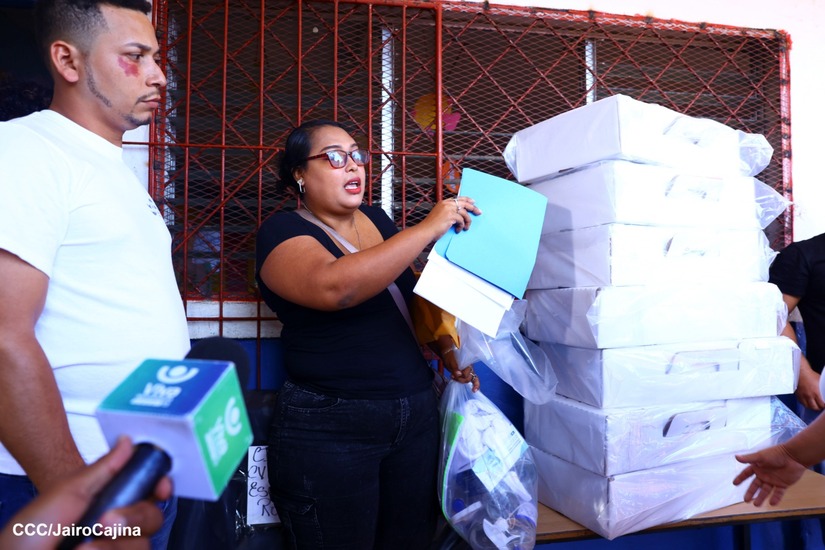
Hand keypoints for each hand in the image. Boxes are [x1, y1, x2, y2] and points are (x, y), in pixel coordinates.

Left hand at [0, 437, 171, 549]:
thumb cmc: (29, 532)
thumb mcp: (67, 492)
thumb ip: (103, 468)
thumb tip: (128, 441)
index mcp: (109, 499)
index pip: (149, 489)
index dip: (160, 486)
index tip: (160, 488)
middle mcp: (115, 525)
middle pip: (152, 517)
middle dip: (132, 518)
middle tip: (104, 522)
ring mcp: (113, 546)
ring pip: (142, 544)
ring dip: (113, 545)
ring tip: (84, 546)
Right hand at [421, 196, 481, 239]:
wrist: (426, 230)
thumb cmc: (431, 226)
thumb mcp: (439, 215)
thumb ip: (448, 212)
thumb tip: (458, 215)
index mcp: (443, 202)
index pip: (458, 198)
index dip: (467, 200)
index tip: (473, 202)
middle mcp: (446, 204)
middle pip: (464, 203)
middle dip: (473, 208)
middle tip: (479, 212)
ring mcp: (449, 209)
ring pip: (464, 213)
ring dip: (467, 221)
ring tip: (466, 227)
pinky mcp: (451, 216)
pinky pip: (462, 220)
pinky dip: (462, 226)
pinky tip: (458, 230)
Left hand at [440, 342, 479, 392]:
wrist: (447, 354)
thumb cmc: (449, 356)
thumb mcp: (450, 361)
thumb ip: (455, 368)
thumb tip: (459, 374)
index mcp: (468, 364)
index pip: (467, 373)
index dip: (461, 376)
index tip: (453, 376)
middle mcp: (470, 368)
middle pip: (469, 378)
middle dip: (460, 379)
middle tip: (452, 376)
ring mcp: (468, 371)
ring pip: (468, 380)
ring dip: (460, 381)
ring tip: (453, 377)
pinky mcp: (465, 374)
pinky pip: (471, 380)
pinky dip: (473, 385)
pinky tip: (473, 390)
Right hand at [733, 444, 806, 506]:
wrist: (793, 456)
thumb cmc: (776, 454)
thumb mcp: (761, 456)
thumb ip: (749, 458)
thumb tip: (736, 457)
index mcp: (757, 467)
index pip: (747, 474)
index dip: (741, 478)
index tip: (735, 483)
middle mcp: (764, 474)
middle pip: (755, 485)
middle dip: (750, 492)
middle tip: (746, 500)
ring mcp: (773, 480)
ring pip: (765, 491)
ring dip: (761, 497)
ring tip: (756, 505)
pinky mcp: (783, 484)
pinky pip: (778, 493)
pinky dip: (775, 498)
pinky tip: (772, 503)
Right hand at [795, 363, 823, 410]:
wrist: (800, 372)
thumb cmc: (811, 375)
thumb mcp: (821, 382)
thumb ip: (824, 388)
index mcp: (816, 393)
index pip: (822, 405)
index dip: (824, 406)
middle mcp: (809, 396)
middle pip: (815, 407)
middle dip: (819, 408)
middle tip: (821, 406)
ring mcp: (802, 396)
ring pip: (808, 406)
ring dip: (812, 407)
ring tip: (815, 405)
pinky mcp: (798, 395)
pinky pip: (802, 403)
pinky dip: (805, 404)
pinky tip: (808, 402)